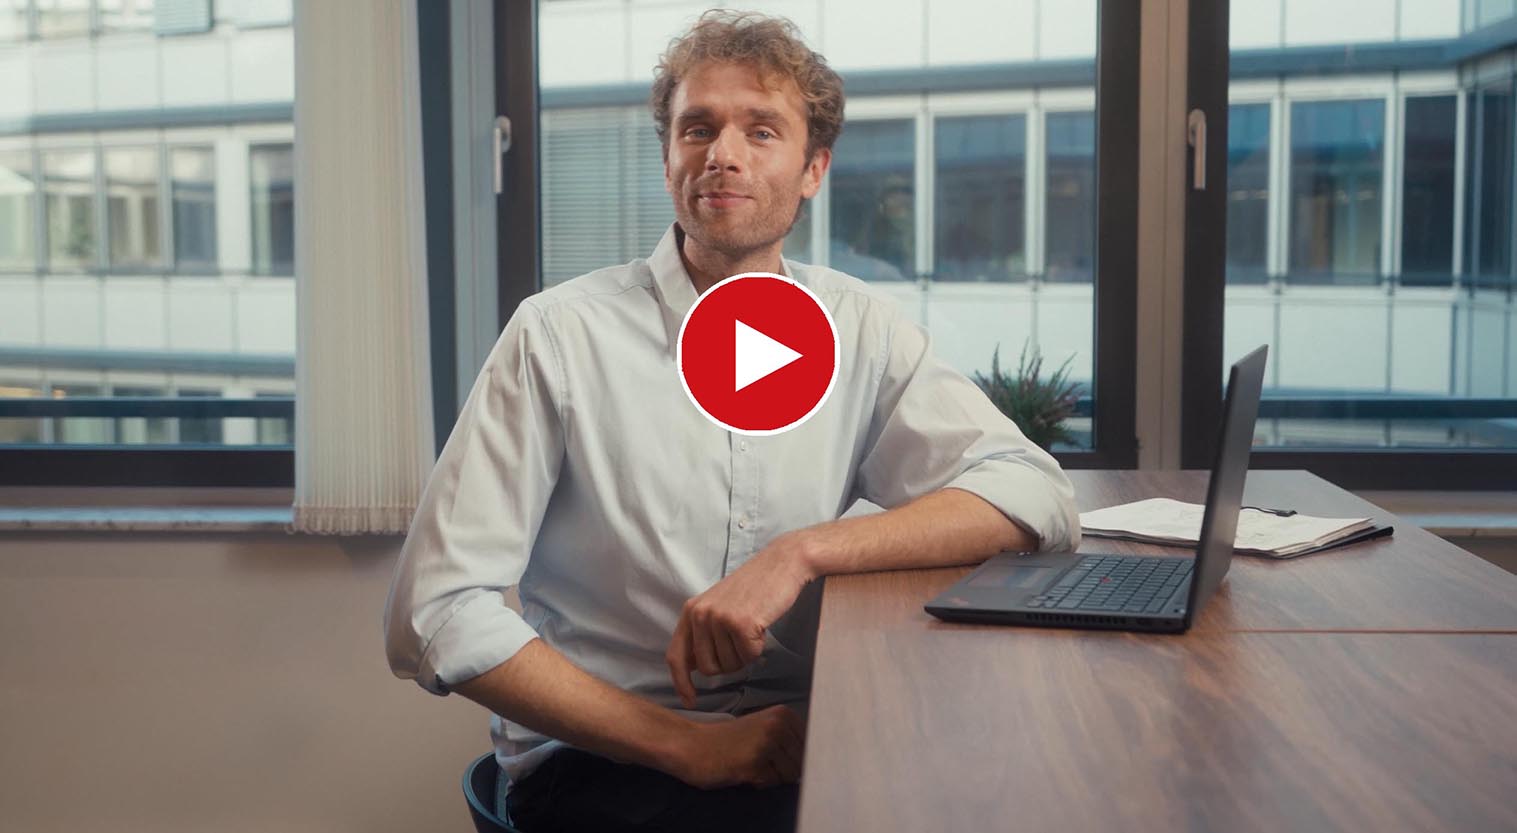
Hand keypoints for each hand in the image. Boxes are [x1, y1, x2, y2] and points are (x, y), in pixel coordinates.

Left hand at [666, 534, 816, 706]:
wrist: (782, 564)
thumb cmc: (754, 588)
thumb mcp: (718, 607)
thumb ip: (702, 633)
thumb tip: (692, 667)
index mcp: (691, 611)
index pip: (675, 656)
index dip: (681, 683)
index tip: (690, 701)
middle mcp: (700, 614)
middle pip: (708, 668)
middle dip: (728, 664)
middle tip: (742, 640)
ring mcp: (719, 618)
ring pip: (730, 665)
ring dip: (745, 654)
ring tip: (752, 626)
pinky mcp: (741, 623)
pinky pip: (750, 657)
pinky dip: (760, 647)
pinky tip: (762, 625)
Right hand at [669, 705, 805, 788]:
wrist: (694, 746)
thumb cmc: (730, 741)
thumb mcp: (764, 729)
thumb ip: (790, 740)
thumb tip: (819, 761)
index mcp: (783, 714)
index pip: (812, 745)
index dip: (797, 756)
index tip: (780, 755)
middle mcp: (777, 725)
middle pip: (802, 762)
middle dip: (784, 769)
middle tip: (760, 760)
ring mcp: (766, 744)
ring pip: (789, 775)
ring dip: (772, 776)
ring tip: (752, 764)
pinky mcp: (754, 764)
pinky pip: (771, 783)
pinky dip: (759, 782)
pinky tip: (744, 771)